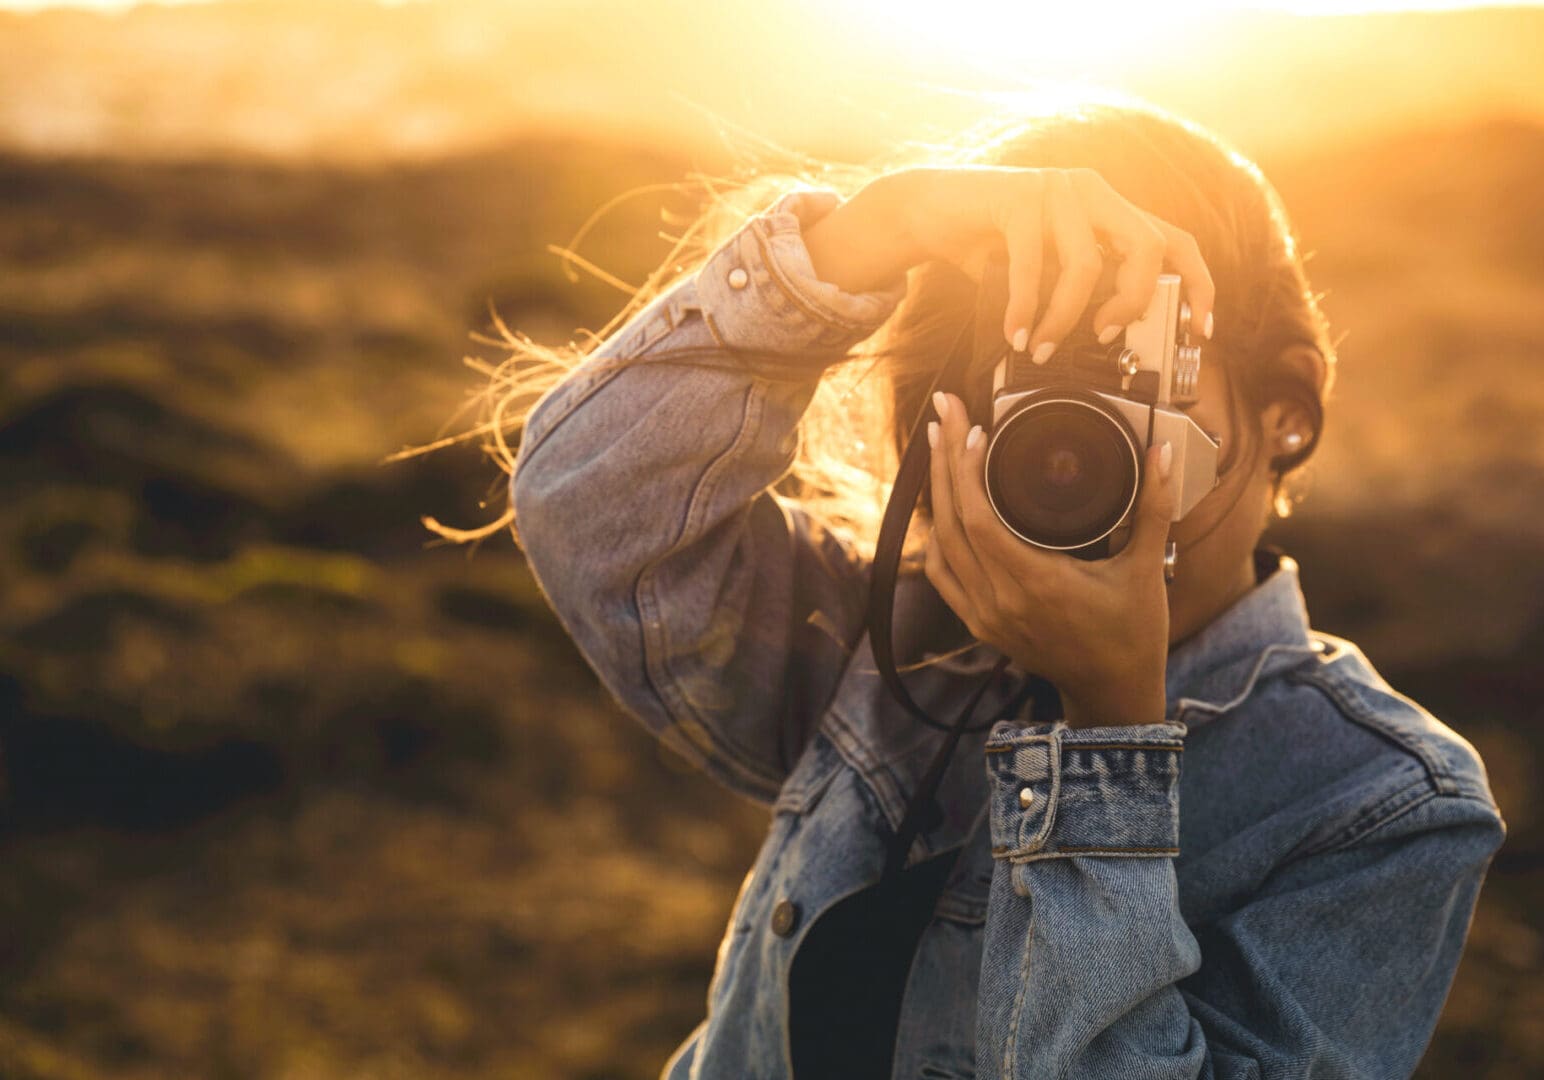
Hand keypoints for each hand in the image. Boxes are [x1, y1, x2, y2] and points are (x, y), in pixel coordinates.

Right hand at [884, 165, 1213, 354]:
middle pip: (1147, 247)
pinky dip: (1025, 310)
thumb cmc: (987, 244)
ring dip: (1065, 319)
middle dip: (1133, 302)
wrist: (925, 210)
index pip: (1173, 241)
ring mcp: (1056, 189)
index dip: (1198, 285)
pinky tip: (1015, 334)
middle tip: (1107, 335)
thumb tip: (1109, 337)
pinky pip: (1032, 267)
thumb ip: (1078, 287)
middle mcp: (1090, 191)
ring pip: (1086, 264)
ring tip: (1044, 348)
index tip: (1200, 330)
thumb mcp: (1045, 268)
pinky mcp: (1018, 196)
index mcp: (1107, 207)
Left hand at [923, 391, 1176, 728]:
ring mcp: (984, 615)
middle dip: (944, 461)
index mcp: (1037, 585)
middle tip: (944, 412)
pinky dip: (939, 535)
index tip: (974, 429)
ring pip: (940, 545)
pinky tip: (943, 503)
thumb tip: (1160, 455)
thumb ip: (1153, 508)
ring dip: (937, 493)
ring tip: (940, 445)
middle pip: (951, 522)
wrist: (1113, 691)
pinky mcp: (979, 624)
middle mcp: (1001, 601)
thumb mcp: (1146, 568)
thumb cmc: (1132, 634)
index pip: (979, 520)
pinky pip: (942, 573)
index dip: (968, 471)